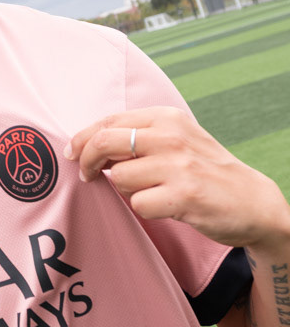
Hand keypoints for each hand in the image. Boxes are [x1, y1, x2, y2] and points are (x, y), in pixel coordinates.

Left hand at [64, 106, 288, 250]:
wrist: (253, 201)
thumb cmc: (205, 170)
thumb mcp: (178, 139)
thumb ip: (139, 137)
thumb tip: (90, 143)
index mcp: (167, 117)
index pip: (109, 121)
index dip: (82, 138)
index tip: (73, 153)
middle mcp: (171, 136)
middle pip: (104, 143)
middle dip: (86, 161)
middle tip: (87, 176)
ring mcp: (178, 165)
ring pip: (118, 177)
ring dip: (125, 190)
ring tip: (150, 192)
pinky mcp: (183, 195)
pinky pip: (138, 204)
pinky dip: (145, 209)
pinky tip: (165, 207)